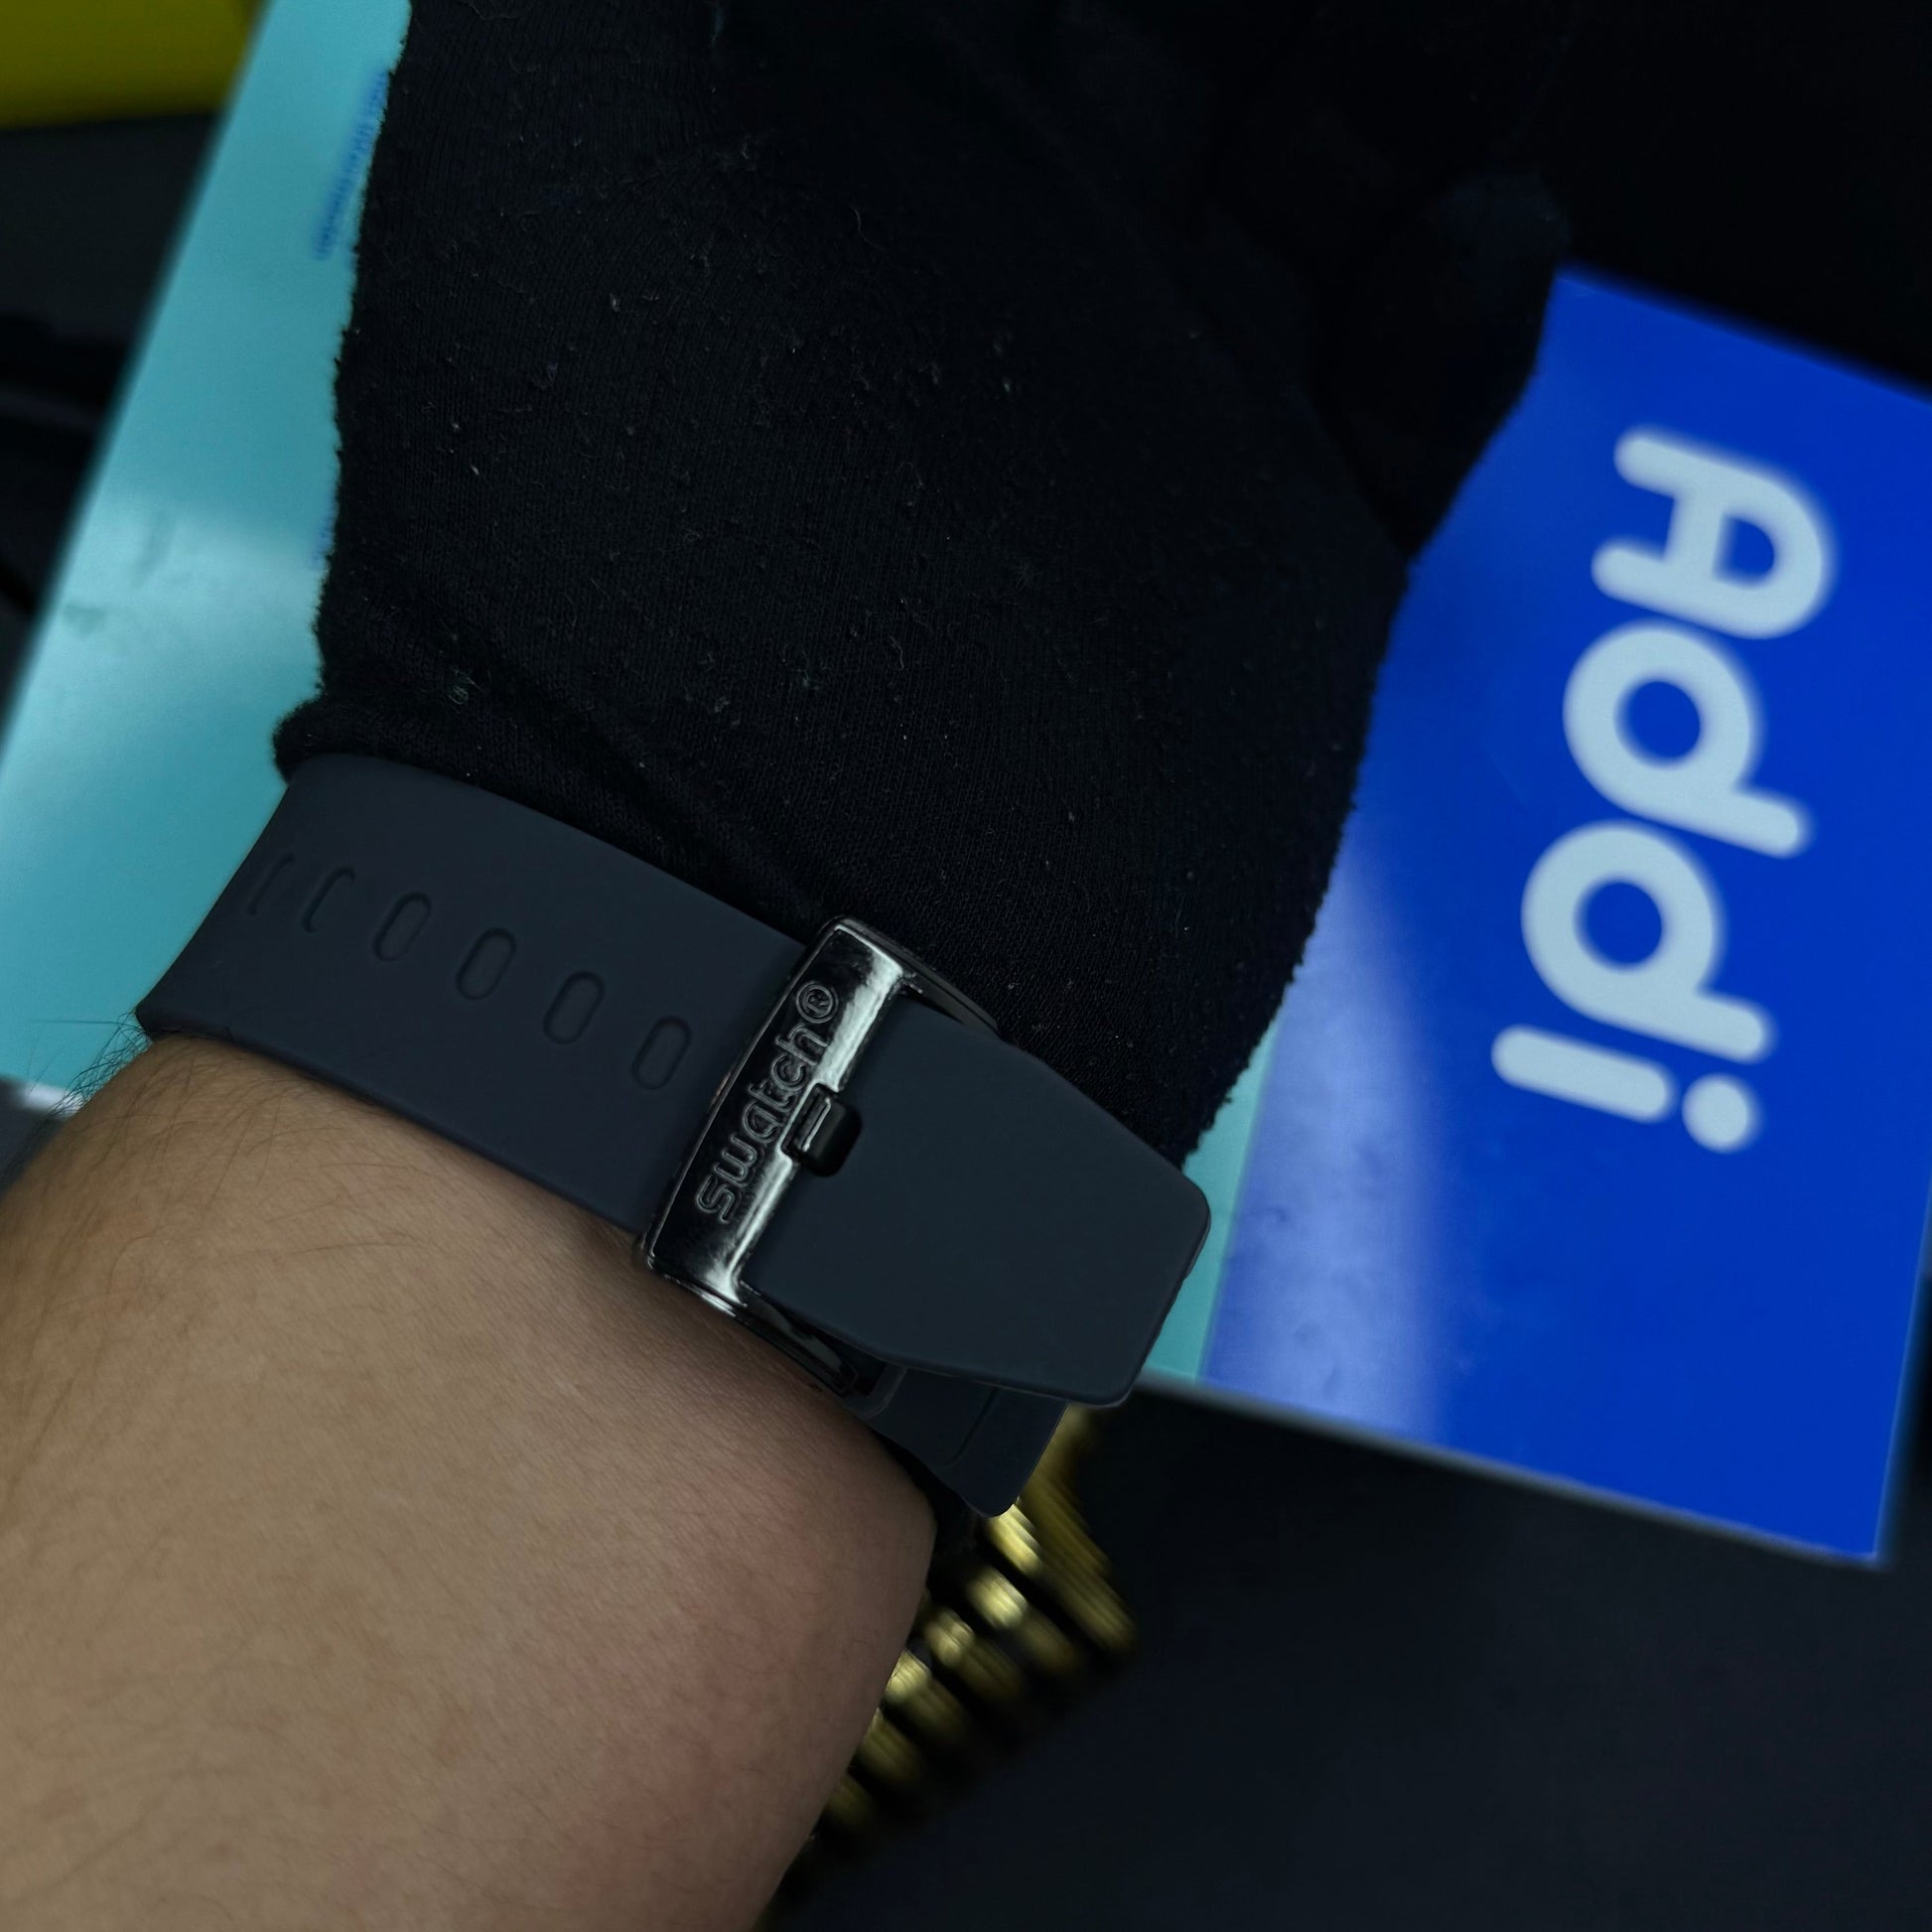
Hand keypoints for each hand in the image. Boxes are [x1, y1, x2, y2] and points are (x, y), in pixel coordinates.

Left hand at [280, 0, 1567, 1161]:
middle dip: (1267, 5)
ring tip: (1485, 28)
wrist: (803, 989)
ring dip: (1419, 64)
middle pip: (1187, 23)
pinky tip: (1493, 229)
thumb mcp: (580, 110)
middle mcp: (998, 241)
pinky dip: (1466, 301)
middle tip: (1341, 2)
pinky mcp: (1278, 568)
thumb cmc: (626, 558)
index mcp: (832, 110)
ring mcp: (1149, 409)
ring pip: (1333, 152)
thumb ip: (706, 5)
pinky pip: (1415, 391)